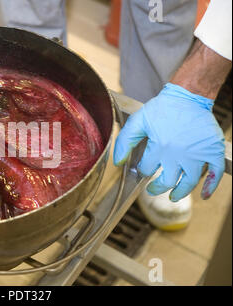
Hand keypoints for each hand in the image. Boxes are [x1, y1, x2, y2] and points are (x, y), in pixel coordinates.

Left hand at [114, 83, 224, 201]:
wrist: (188, 96)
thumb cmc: (163, 108)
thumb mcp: (138, 121)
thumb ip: (125, 141)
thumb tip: (117, 162)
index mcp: (160, 146)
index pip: (148, 169)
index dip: (143, 171)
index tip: (143, 170)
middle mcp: (178, 154)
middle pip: (167, 181)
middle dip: (157, 188)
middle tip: (152, 189)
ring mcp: (197, 154)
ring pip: (189, 182)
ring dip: (180, 192)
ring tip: (173, 197)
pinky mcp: (213, 151)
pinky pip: (215, 173)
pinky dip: (210, 186)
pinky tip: (204, 195)